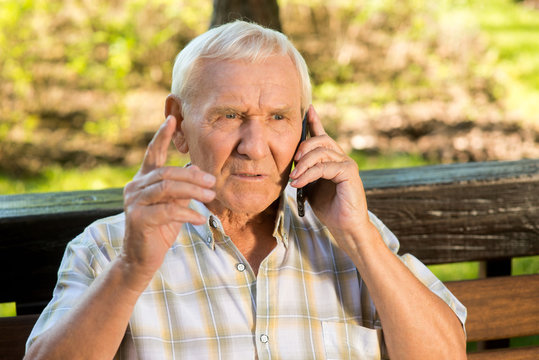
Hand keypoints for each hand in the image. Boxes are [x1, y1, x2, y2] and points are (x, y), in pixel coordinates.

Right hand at [121, 115, 215, 283]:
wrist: (142, 258)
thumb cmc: (160, 229)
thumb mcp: (174, 204)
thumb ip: (182, 187)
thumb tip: (197, 168)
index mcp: (143, 180)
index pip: (152, 154)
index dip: (162, 136)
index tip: (172, 119)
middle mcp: (135, 187)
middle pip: (167, 173)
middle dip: (192, 176)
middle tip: (213, 181)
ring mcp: (134, 202)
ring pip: (167, 189)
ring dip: (193, 192)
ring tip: (211, 196)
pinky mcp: (138, 219)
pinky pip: (167, 211)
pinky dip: (186, 213)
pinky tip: (200, 217)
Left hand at [289, 106, 369, 238]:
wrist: (345, 227)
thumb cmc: (329, 208)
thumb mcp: (311, 187)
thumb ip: (305, 172)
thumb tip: (292, 164)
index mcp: (332, 159)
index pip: (323, 136)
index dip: (316, 121)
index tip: (308, 109)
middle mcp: (341, 158)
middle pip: (321, 139)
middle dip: (304, 146)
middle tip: (292, 160)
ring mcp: (347, 164)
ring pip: (322, 152)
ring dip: (303, 163)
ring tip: (293, 177)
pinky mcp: (350, 173)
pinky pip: (325, 167)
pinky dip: (309, 174)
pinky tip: (299, 183)